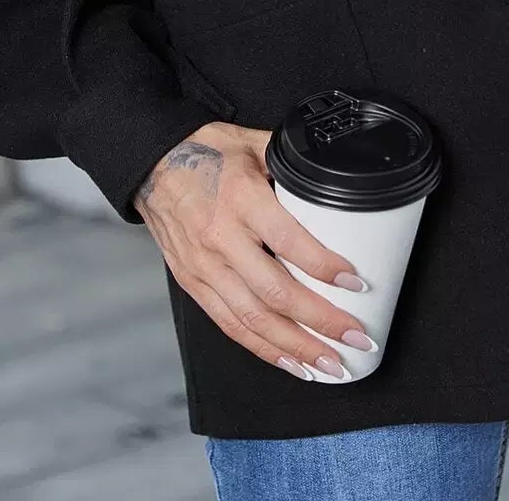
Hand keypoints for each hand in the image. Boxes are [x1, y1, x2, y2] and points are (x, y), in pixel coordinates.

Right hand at [134, 120, 374, 380]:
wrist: (153, 164)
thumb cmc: (207, 150)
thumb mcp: (254, 143)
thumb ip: (292, 164)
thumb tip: (335, 177)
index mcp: (241, 197)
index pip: (287, 240)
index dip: (323, 265)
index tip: (356, 282)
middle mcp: (220, 237)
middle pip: (274, 292)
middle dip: (320, 321)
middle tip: (356, 338)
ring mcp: (204, 266)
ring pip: (253, 319)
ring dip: (296, 347)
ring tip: (331, 365)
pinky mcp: (193, 285)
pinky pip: (230, 324)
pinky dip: (263, 348)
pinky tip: (291, 362)